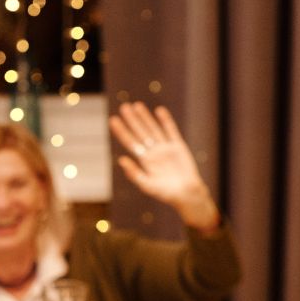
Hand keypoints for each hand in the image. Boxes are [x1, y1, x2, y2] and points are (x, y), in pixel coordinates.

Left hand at [109, 103, 218, 229]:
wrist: (186, 194)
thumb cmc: (165, 194)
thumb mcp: (147, 185)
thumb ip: (134, 173)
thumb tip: (120, 159)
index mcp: (144, 161)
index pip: (130, 143)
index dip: (122, 131)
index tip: (113, 120)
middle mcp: (153, 152)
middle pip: (140, 132)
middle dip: (132, 120)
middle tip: (123, 106)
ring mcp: (165, 148)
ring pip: (153, 129)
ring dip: (145, 117)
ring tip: (136, 105)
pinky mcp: (178, 146)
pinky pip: (171, 130)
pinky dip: (165, 120)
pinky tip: (159, 110)